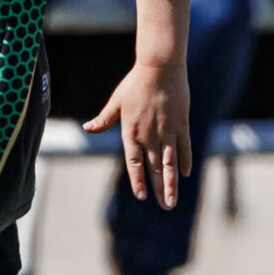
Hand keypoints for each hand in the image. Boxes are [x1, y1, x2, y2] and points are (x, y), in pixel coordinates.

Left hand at [84, 59, 190, 207]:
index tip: (142, 195)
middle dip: (159, 190)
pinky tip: (185, 174)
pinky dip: (185, 161)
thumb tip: (88, 128)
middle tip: (165, 206)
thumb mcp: (116, 102)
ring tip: (173, 200)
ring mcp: (167, 132)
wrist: (159, 67)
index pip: (134, 163)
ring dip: (172, 184)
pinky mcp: (181, 124)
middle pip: (155, 169)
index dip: (138, 180)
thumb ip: (104, 119)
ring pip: (170, 164)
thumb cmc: (135, 83)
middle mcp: (150, 136)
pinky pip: (184, 147)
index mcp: (131, 132)